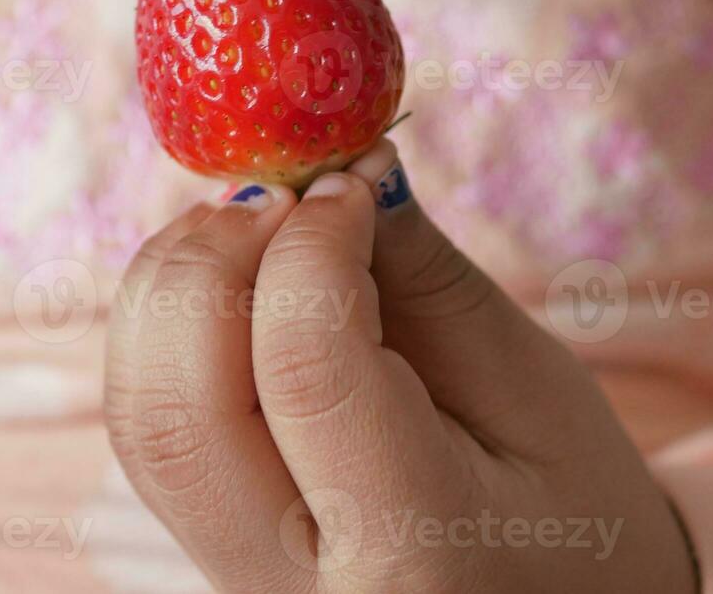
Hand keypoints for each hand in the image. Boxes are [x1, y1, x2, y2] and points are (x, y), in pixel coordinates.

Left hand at [104, 140, 696, 592]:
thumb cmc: (571, 504)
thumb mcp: (527, 384)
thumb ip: (420, 271)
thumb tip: (343, 161)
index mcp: (411, 560)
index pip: (304, 372)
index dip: (310, 249)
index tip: (349, 181)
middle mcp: (295, 588)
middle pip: (176, 408)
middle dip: (206, 266)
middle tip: (278, 195)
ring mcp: (235, 576)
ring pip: (141, 416)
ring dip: (173, 288)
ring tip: (251, 226)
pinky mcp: (205, 544)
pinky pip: (151, 423)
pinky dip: (170, 328)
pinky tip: (231, 278)